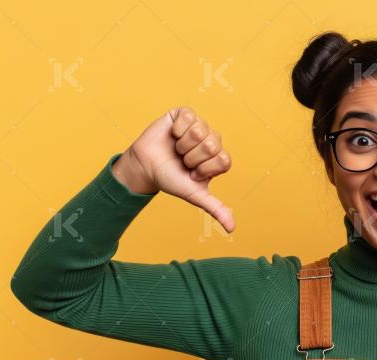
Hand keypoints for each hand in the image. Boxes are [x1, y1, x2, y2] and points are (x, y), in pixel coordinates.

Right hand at [112, 106, 234, 231]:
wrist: (145, 167)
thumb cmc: (171, 179)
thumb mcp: (194, 195)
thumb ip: (215, 208)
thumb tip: (232, 229)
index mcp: (219, 158)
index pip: (224, 160)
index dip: (204, 169)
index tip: (193, 173)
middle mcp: (213, 140)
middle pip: (211, 145)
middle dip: (192, 157)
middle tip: (183, 161)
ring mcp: (200, 126)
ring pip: (199, 131)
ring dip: (182, 145)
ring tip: (177, 149)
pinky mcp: (185, 114)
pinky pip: (188, 117)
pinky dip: (176, 129)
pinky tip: (172, 135)